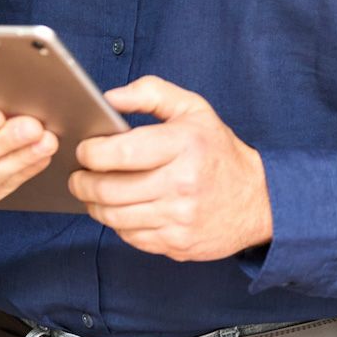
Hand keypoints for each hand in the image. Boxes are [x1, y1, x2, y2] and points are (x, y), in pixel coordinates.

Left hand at [69, 75, 271, 260]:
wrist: (257, 200)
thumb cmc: (219, 151)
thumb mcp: (194, 109)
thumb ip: (151, 93)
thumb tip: (110, 98)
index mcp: (184, 144)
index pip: (119, 152)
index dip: (90, 152)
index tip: (85, 151)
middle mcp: (182, 183)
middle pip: (109, 190)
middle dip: (83, 183)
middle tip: (79, 177)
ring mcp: (179, 218)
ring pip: (114, 218)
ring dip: (94, 206)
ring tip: (94, 194)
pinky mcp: (177, 244)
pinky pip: (130, 237)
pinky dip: (118, 224)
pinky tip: (122, 210)